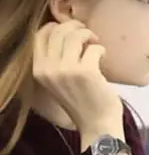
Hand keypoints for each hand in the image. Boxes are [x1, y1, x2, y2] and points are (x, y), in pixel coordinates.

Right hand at [33, 20, 124, 145]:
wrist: (98, 127)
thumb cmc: (83, 105)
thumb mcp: (60, 82)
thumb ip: (58, 62)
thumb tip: (69, 36)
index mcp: (39, 71)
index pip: (40, 36)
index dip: (57, 27)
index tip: (71, 30)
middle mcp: (48, 69)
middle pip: (58, 32)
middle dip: (76, 27)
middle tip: (89, 35)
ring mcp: (66, 70)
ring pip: (75, 36)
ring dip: (89, 36)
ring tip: (96, 45)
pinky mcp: (86, 72)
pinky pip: (94, 49)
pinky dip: (100, 49)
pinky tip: (103, 57)